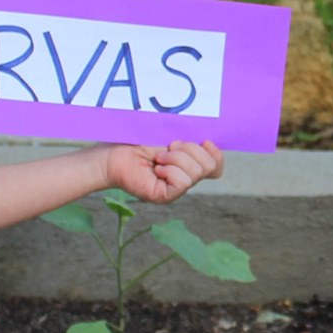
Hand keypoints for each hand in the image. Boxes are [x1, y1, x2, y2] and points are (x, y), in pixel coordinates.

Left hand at [103, 140, 223, 203]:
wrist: (115, 152)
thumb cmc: (139, 141)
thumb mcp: (170, 136)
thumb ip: (191, 140)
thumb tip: (209, 142)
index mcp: (188, 165)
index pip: (216, 167)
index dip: (215, 154)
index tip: (203, 140)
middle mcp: (185, 179)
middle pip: (209, 167)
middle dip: (191, 150)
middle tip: (169, 147)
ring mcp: (176, 190)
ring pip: (195, 173)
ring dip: (176, 159)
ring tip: (158, 158)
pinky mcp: (165, 196)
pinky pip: (182, 182)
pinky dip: (170, 170)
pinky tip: (156, 168)